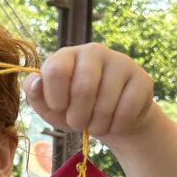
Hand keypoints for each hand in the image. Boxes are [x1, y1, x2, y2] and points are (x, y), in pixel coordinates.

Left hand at [23, 43, 154, 143]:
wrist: (111, 119)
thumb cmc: (73, 110)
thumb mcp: (49, 106)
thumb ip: (36, 95)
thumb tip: (35, 83)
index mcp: (67, 55)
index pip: (56, 70)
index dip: (55, 98)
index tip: (59, 108)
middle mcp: (94, 52)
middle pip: (83, 89)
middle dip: (77, 117)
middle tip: (77, 122)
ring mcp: (121, 62)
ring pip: (105, 104)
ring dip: (96, 125)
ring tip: (94, 124)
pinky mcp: (141, 79)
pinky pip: (126, 110)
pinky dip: (116, 125)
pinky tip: (114, 121)